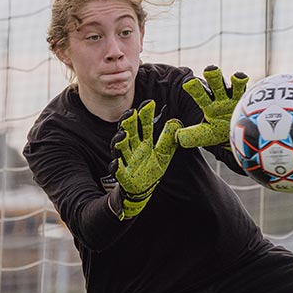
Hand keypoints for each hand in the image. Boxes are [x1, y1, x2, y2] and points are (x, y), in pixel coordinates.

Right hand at [111, 101, 181, 218]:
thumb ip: (168, 139)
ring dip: (120, 141)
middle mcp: (133, 149)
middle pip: (129, 133)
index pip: (144, 126)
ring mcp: (127, 161)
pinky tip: (116, 162)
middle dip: (129, 123)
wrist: (143, 189)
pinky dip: (116, 166)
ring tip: (123, 134)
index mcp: (144, 142)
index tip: (150, 103)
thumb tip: (176, 122)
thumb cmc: (151, 169)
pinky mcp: (123, 175)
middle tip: (132, 113)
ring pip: (121, 149)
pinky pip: (117, 170)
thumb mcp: (164, 153)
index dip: (146, 115)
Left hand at [177, 65, 249, 149]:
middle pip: (216, 83)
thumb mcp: (203, 134)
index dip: (195, 88)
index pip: (200, 94)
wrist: (236, 136)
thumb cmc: (217, 132)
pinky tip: (257, 88)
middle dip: (213, 75)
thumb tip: (177, 136)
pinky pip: (251, 94)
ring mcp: (236, 99)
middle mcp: (221, 97)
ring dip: (237, 79)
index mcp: (208, 103)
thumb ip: (191, 136)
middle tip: (210, 70)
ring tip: (238, 77)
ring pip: (236, 85)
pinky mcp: (249, 103)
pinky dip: (254, 91)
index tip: (189, 84)